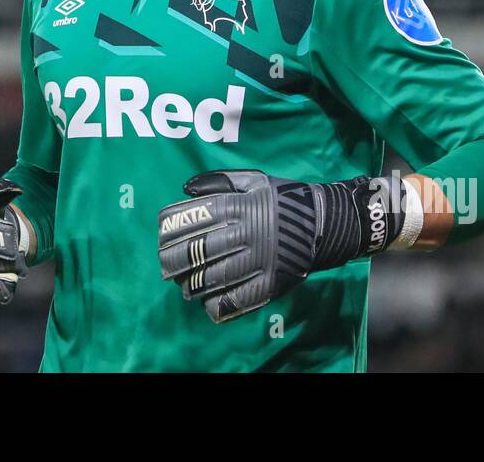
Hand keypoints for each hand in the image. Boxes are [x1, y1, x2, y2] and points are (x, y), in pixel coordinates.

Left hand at [158, 169, 404, 322]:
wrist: (322, 223)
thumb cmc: (282, 200)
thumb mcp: (253, 181)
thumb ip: (218, 182)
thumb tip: (185, 188)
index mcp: (239, 206)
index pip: (193, 217)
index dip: (170, 227)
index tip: (160, 234)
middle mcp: (245, 233)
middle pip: (197, 250)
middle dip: (172, 260)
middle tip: (164, 265)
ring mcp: (257, 260)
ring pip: (211, 277)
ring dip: (190, 284)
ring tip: (182, 285)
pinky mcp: (269, 282)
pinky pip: (235, 298)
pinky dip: (215, 303)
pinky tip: (206, 301)